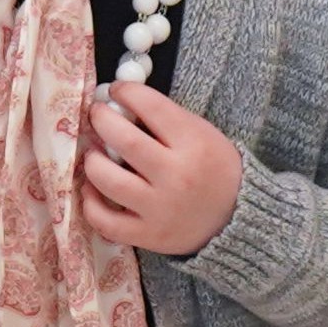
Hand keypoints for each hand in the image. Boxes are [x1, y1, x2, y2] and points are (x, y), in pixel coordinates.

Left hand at [77, 82, 245, 256]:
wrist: (237, 217)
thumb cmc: (213, 168)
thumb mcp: (201, 134)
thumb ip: (165, 119)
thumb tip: (120, 102)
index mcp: (193, 144)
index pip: (151, 107)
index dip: (126, 92)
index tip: (115, 90)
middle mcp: (176, 176)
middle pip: (125, 141)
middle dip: (102, 120)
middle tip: (96, 115)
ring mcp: (160, 209)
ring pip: (109, 181)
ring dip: (92, 161)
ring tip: (93, 154)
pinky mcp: (149, 236)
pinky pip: (106, 221)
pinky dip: (90, 203)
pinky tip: (92, 189)